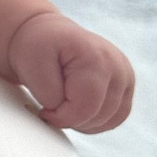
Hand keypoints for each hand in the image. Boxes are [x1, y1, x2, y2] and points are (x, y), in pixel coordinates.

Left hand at [6, 9, 133, 132]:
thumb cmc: (37, 46)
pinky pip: (116, 117)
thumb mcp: (30, 64)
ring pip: (110, 120)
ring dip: (84, 122)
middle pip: (99, 117)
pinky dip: (96, 120)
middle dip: (72, 119)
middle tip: (52, 106)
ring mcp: (125, 75)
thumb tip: (64, 113)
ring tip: (65, 107)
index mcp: (96, 58)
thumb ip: (48, 93)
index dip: (62, 118)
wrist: (48, 34)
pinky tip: (78, 110)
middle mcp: (118, 65)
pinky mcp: (126, 85)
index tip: (44, 110)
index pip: (86, 108)